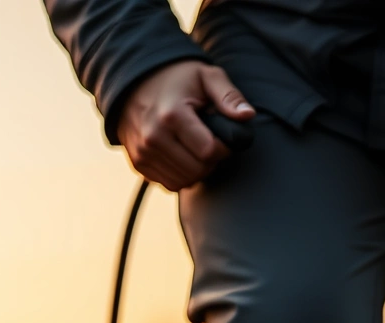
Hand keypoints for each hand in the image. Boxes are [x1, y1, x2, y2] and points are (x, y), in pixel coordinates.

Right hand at [117, 60, 253, 190]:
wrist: (136, 84)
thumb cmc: (179, 79)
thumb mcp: (207, 77)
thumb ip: (229, 96)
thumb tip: (248, 116)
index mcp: (172, 115)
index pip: (208, 151)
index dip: (224, 148)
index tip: (224, 136)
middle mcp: (153, 137)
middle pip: (197, 170)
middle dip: (212, 162)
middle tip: (213, 144)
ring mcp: (143, 153)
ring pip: (184, 182)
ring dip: (198, 171)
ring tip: (198, 150)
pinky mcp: (138, 164)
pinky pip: (169, 184)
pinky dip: (182, 175)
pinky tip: (183, 156)